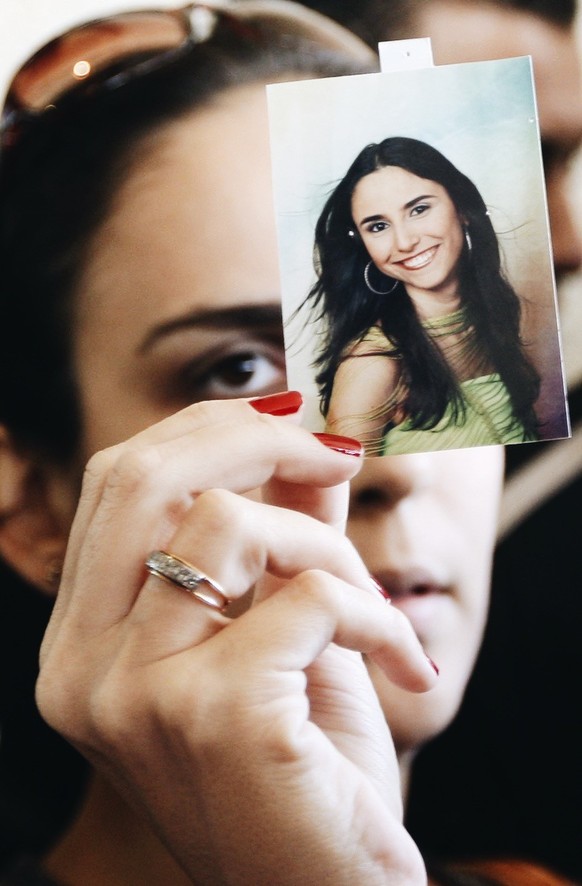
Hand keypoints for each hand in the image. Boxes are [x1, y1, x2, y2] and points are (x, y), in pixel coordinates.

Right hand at [37, 396, 435, 884]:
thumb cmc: (299, 768)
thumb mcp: (279, 629)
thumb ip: (281, 529)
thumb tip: (307, 433)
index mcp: (81, 646)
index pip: (115, 485)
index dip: (206, 429)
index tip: (293, 418)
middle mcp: (81, 670)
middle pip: (141, 475)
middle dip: (254, 434)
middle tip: (337, 446)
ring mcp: (134, 695)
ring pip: (230, 523)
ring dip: (328, 547)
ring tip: (369, 610)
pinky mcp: (213, 715)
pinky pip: (310, 595)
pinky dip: (375, 614)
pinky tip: (399, 666)